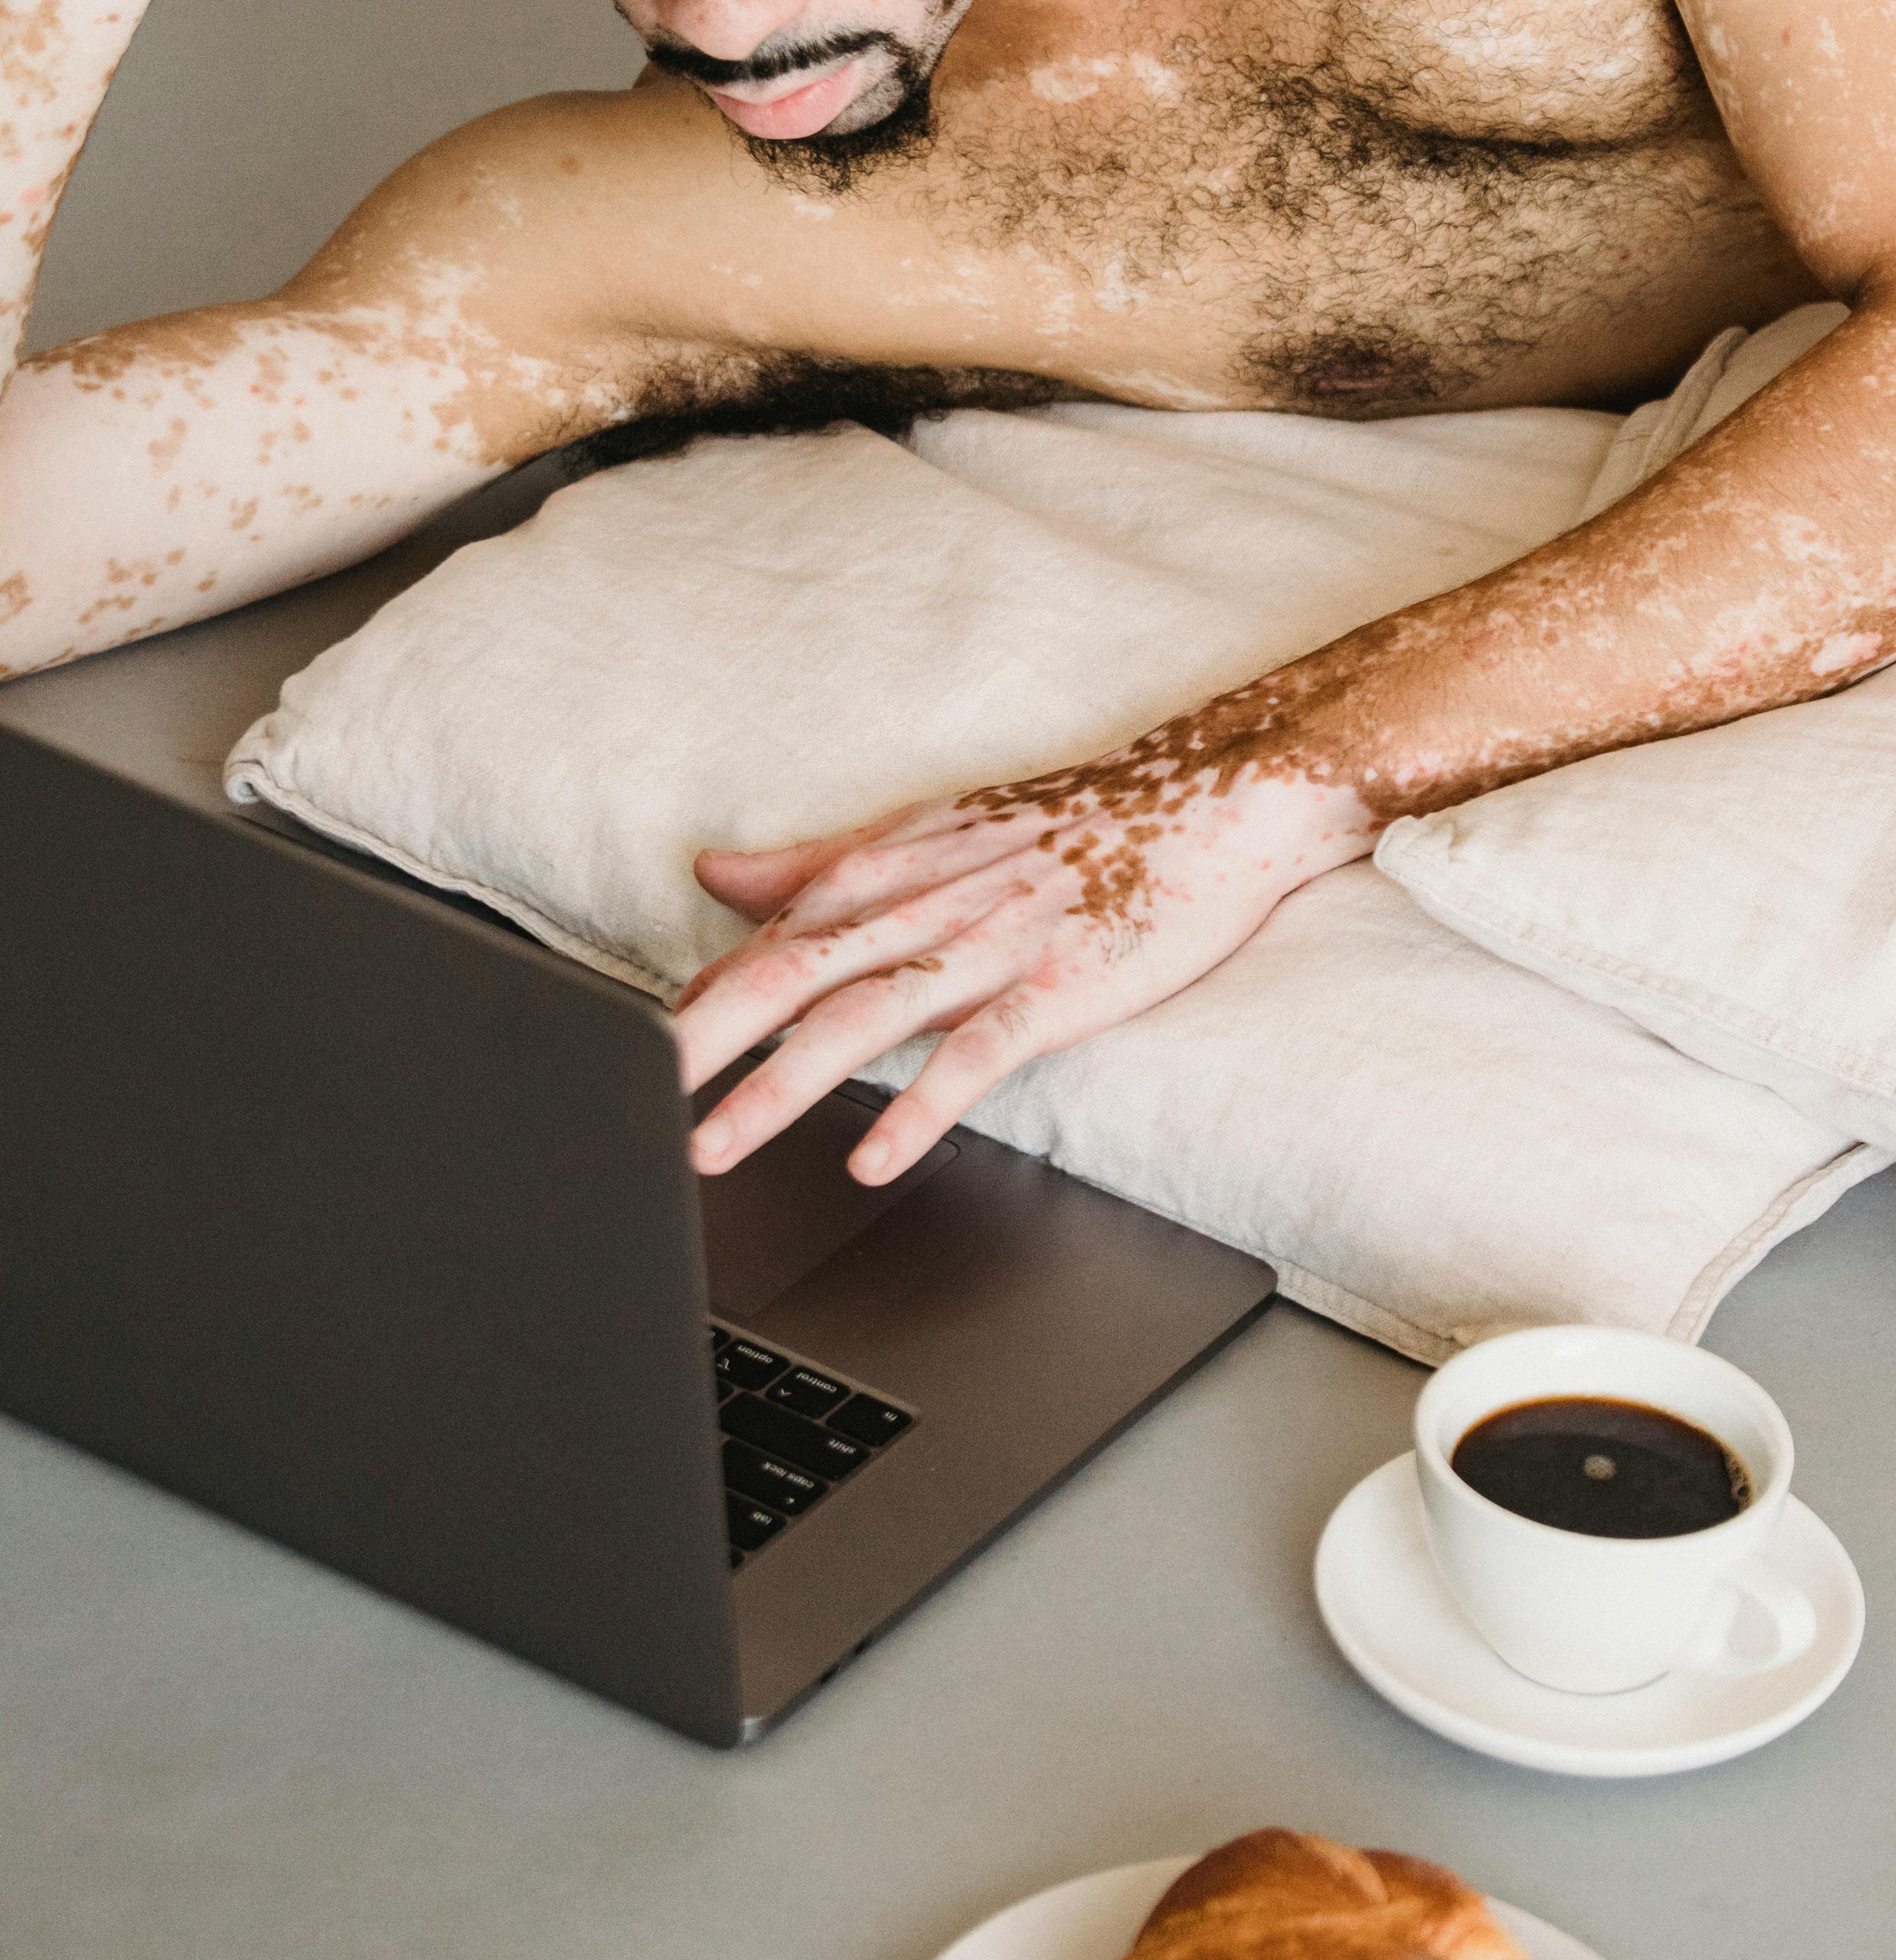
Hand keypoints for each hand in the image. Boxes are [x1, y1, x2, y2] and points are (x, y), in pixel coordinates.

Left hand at [671, 729, 1378, 1182]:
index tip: (615, 1056)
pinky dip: (922, 1104)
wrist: (1216, 800)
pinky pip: (980, 1051)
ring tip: (710, 1148)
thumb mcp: (932, 831)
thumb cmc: (1074, 825)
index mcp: (893, 869)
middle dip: (698, 1039)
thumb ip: (819, 865)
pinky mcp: (1062, 984)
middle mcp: (930, 902)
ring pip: (865, 1016)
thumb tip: (714, 876)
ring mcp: (997, 944)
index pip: (767, 940)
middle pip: (791, 972)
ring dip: (779, 1086)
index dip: (688, 999)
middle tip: (621, 1101)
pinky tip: (874, 1159)